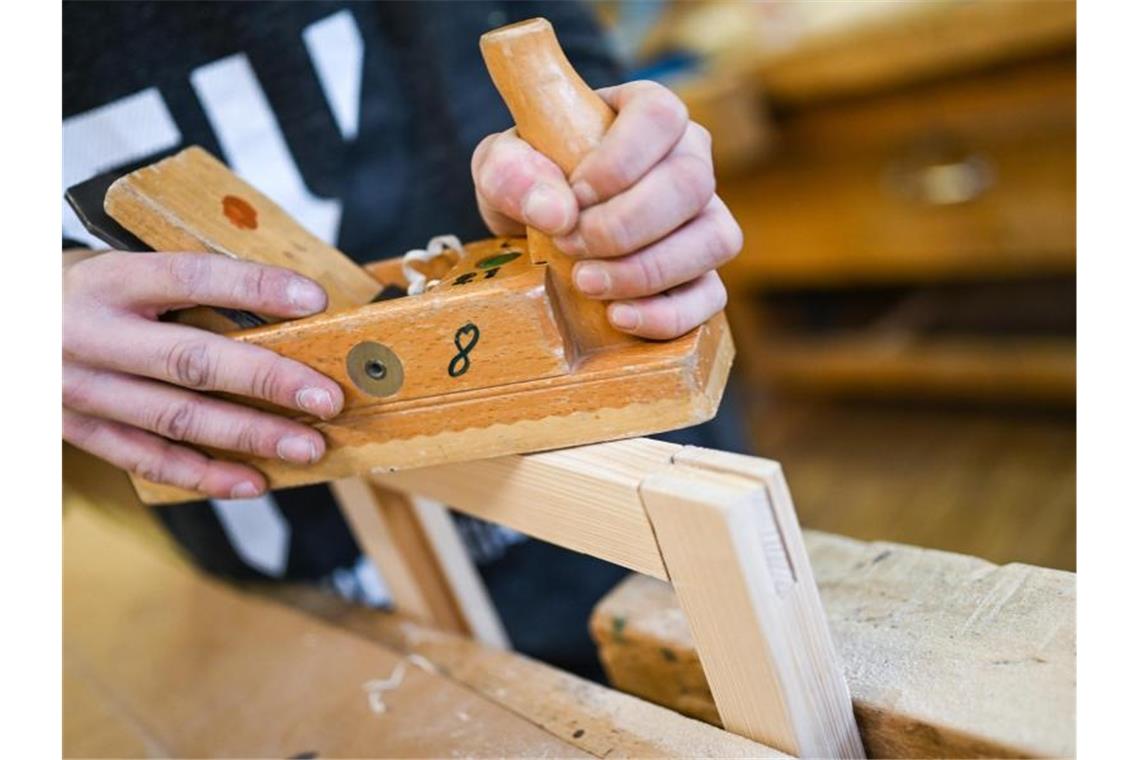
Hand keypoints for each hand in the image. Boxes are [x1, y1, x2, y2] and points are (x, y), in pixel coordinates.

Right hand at [63, 251, 344, 498]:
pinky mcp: (76, 430)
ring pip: (176, 419)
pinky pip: (147, 459)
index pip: (191, 278)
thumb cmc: (78, 292)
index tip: (315, 299)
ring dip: (249, 437)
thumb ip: (185, 287)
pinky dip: (204, 474)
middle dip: (268, 382)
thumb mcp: (117, 266)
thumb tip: (286, 306)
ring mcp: (79, 389)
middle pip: (191, 361)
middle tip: (328, 399)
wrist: (0, 324)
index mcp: (107, 280)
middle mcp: (90, 335)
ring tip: (308, 447)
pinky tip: (253, 480)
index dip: (255, 287)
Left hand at [472, 80, 740, 339]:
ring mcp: (704, 220)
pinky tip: (619, 317)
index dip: (620, 159)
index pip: (661, 116)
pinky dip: (668, 314)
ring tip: (586, 283)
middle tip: (570, 245)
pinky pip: (711, 296)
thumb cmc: (529, 185)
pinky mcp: (702, 276)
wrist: (534, 239)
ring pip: (715, 239)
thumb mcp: (500, 166)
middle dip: (625, 224)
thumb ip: (510, 172)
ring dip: (647, 270)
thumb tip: (556, 213)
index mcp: (646, 114)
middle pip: (692, 182)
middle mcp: (689, 161)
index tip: (575, 194)